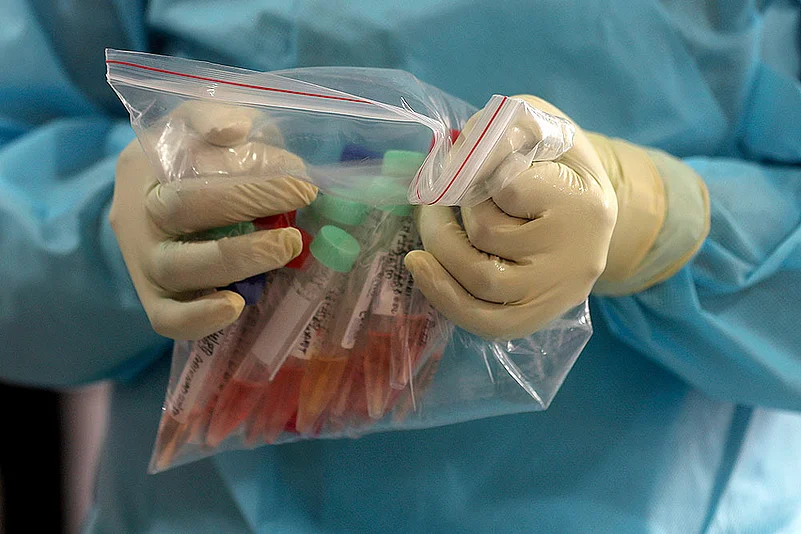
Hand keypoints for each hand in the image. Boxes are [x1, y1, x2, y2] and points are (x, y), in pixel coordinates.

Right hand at [110, 102, 316, 339]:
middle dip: (247, 203)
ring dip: (237, 259)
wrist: (152, 204)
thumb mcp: (199, 124)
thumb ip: (215, 116)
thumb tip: (233, 131)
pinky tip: (237, 305)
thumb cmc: (190, 160)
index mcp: (145, 164)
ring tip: (286, 247)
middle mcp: (137, 213)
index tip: (299, 176)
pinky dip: (201, 318)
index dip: (246, 172)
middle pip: (180, 209)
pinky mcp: (154, 299)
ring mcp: (142, 261)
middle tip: (303, 199)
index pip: (189, 157)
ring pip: (176, 268)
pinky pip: (166, 319)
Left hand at [405, 95, 708, 339]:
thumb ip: (504, 130)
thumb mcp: (541, 126)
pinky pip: (483, 320)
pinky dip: (442, 293)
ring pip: (481, 277)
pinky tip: (420, 265)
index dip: (475, 168)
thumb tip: (454, 156)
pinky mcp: (536, 318)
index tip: (471, 156)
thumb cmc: (556, 163)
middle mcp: (578, 257)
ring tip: (433, 220)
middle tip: (437, 193)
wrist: (588, 212)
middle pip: (488, 234)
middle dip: (449, 210)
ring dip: (442, 246)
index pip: (509, 186)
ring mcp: (557, 294)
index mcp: (585, 204)